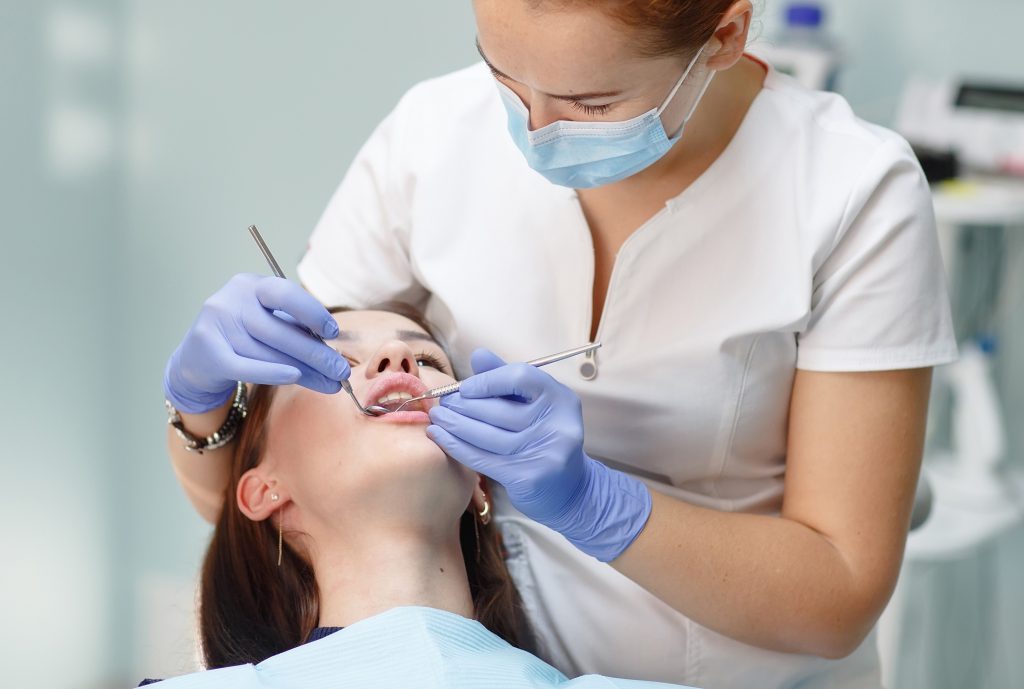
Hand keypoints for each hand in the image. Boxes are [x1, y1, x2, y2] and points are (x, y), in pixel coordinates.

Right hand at [164, 273, 349, 412]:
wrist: (197, 360)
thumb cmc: (243, 337)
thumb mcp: (267, 321)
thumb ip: (295, 327)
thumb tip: (334, 349)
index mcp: (250, 285)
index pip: (285, 293)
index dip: (312, 312)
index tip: (332, 333)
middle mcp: (231, 301)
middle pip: (280, 330)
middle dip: (316, 353)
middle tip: (341, 371)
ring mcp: (216, 326)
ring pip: (269, 352)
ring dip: (305, 371)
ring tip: (330, 383)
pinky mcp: (209, 354)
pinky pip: (247, 367)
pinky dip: (273, 373)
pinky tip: (295, 377)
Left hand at [427, 349, 651, 561]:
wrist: (570, 490)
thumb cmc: (545, 439)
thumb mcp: (534, 405)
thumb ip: (507, 379)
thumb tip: (478, 355)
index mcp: (561, 398)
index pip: (520, 377)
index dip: (488, 380)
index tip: (465, 388)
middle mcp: (557, 423)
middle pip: (499, 409)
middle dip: (464, 405)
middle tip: (442, 404)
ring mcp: (544, 452)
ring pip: (487, 435)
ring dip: (454, 425)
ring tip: (437, 419)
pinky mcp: (528, 477)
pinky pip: (482, 458)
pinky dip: (456, 446)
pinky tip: (440, 438)